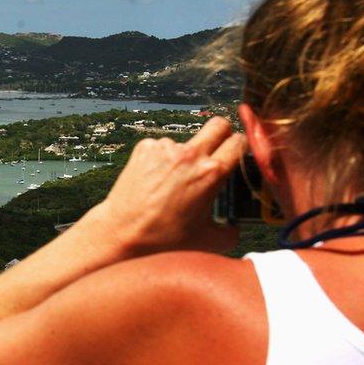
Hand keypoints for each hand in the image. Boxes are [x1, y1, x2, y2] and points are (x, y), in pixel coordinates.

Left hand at [93, 117, 246, 254]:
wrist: (123, 232)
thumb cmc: (165, 238)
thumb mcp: (208, 240)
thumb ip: (231, 231)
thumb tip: (235, 226)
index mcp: (211, 173)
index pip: (238, 142)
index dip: (240, 148)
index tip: (235, 154)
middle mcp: (190, 155)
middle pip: (219, 124)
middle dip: (222, 133)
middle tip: (216, 150)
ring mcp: (165, 148)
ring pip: (186, 141)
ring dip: (186, 155)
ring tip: (173, 182)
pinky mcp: (145, 148)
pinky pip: (162, 146)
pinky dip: (163, 159)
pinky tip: (156, 179)